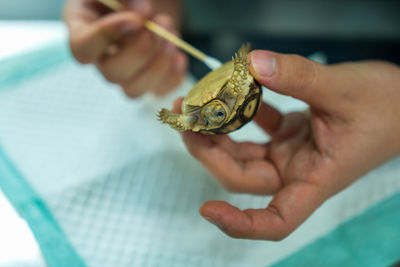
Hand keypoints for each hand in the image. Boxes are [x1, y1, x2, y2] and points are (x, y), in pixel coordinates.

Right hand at [64, 0, 186, 97]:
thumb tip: (142, 14)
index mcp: (83, 27)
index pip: (82, 48)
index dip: (106, 37)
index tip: (136, 19)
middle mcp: (102, 55)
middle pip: (112, 74)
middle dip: (141, 51)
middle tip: (161, 23)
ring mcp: (127, 70)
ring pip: (133, 90)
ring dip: (158, 66)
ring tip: (172, 35)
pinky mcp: (150, 78)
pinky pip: (158, 91)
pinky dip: (172, 77)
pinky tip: (179, 55)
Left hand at [179, 50, 399, 239]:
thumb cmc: (388, 106)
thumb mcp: (344, 89)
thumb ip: (298, 77)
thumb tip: (254, 64)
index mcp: (314, 179)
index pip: (276, 220)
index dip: (240, 224)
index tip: (206, 210)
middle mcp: (297, 171)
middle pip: (241, 174)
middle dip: (208, 150)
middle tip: (186, 118)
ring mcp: (291, 153)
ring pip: (243, 153)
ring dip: (217, 131)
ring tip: (196, 103)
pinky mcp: (290, 135)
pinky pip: (258, 129)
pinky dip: (242, 112)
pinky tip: (234, 91)